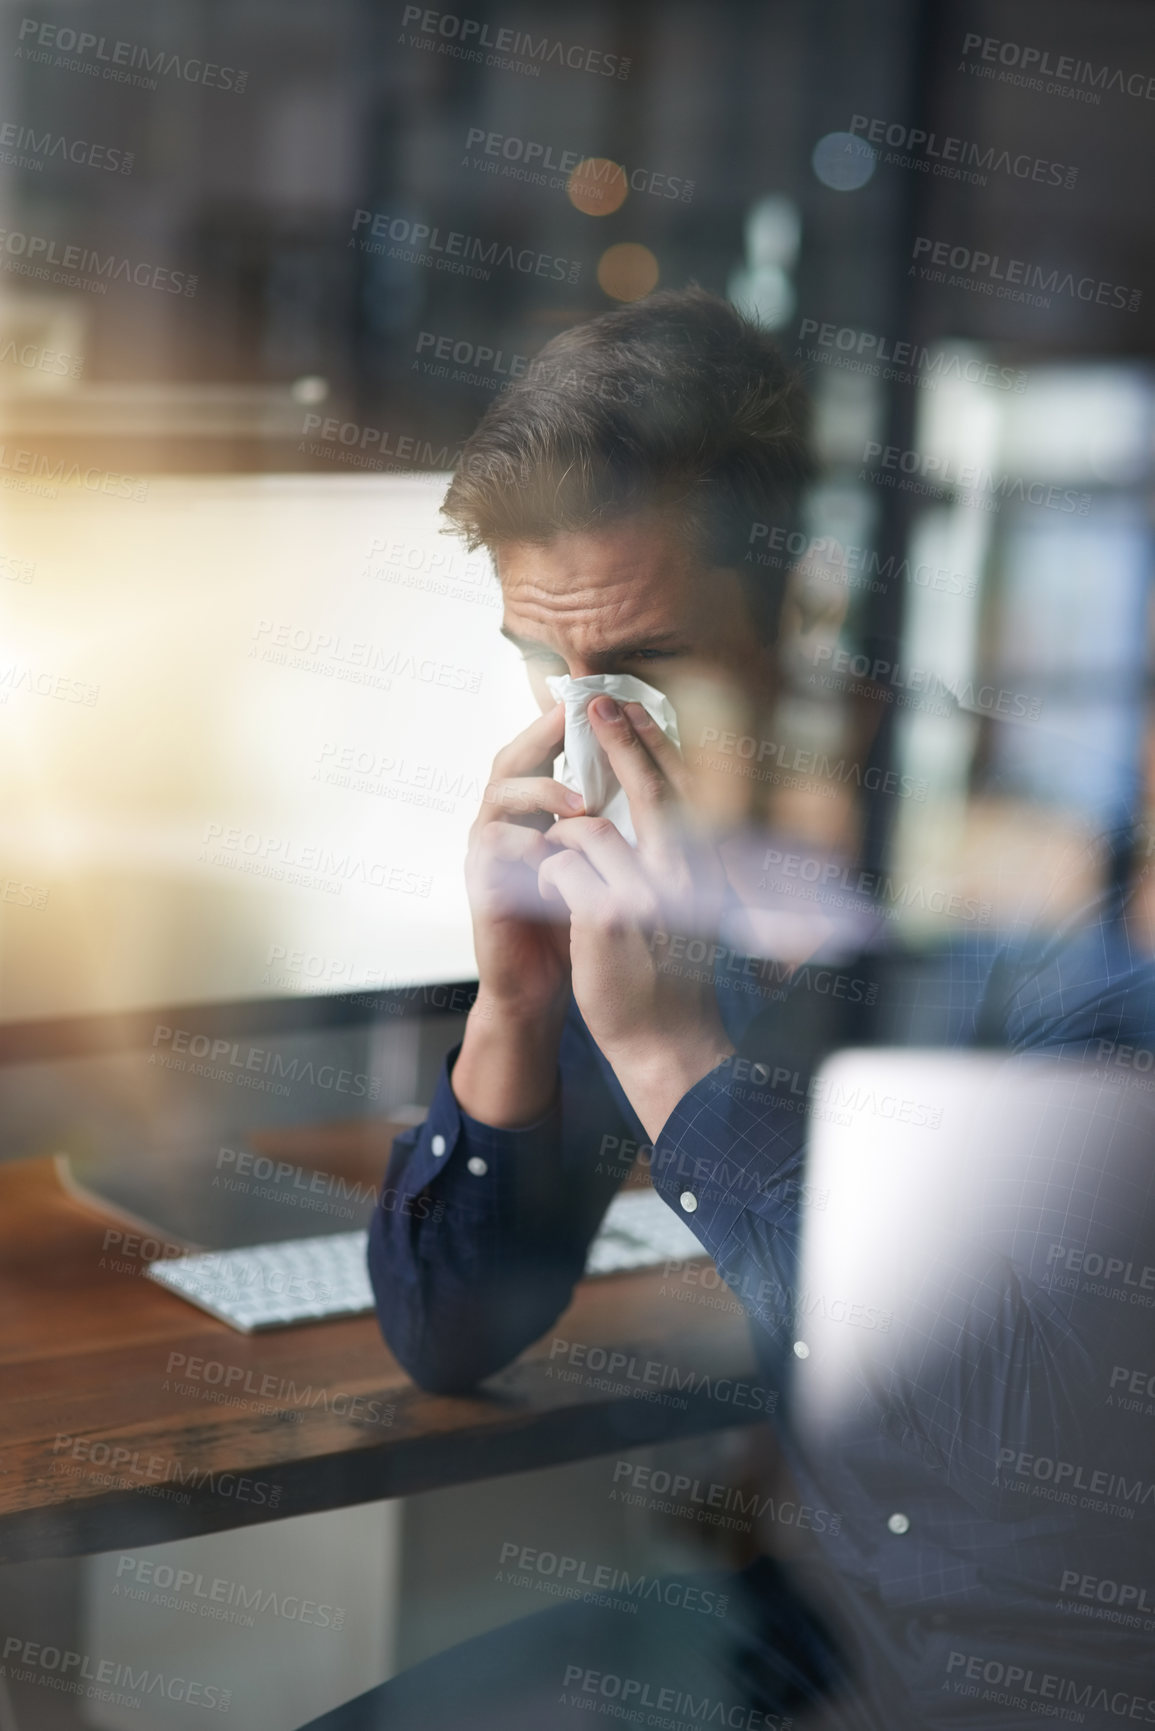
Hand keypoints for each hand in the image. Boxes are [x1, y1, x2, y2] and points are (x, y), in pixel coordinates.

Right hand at [465, 700, 582, 1021]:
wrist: (544, 984)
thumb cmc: (577, 919)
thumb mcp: (602, 861)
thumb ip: (613, 817)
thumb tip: (658, 770)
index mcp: (534, 810)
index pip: (544, 750)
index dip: (565, 722)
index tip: (599, 698)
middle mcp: (504, 821)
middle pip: (511, 759)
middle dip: (542, 736)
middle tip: (574, 721)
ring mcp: (487, 851)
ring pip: (498, 797)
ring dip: (541, 793)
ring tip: (582, 804)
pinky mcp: (481, 885)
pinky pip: (493, 850)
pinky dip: (527, 846)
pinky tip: (557, 853)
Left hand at [537, 697, 734, 1139]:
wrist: (667, 1041)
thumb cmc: (669, 976)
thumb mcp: (682, 907)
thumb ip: (672, 859)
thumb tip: (656, 809)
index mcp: (702, 867)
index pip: (681, 789)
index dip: (655, 743)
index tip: (633, 707)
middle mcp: (684, 873)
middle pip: (652, 788)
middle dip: (623, 740)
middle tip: (598, 702)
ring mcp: (647, 893)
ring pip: (590, 830)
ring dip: (565, 840)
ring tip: (559, 870)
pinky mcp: (606, 916)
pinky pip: (562, 868)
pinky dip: (548, 877)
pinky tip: (548, 899)